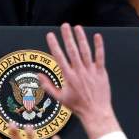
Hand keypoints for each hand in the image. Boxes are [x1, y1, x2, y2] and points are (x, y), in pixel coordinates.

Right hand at [38, 24, 119, 138]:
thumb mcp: (59, 98)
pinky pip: (100, 57)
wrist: (95, 113)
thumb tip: (38, 75)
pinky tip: (97, 36)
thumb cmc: (77, 106)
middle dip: (67, 37)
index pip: (59, 57)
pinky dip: (99, 46)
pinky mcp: (101, 73)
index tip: (50, 35)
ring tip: (77, 27)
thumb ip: (48, 86)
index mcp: (68, 77)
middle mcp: (79, 72)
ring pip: (85, 51)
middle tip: (64, 25)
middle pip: (72, 51)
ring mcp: (91, 72)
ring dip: (81, 38)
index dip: (54, 45)